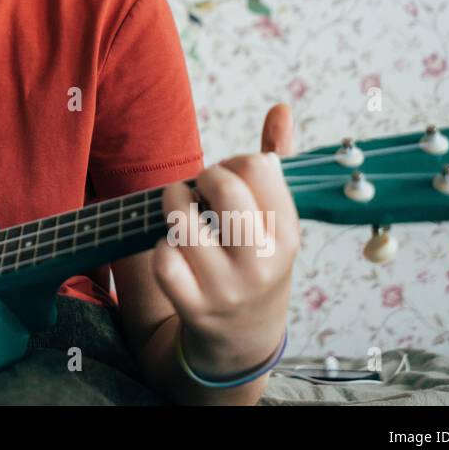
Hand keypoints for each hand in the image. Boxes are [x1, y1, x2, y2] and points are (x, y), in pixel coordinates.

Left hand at [150, 103, 300, 378]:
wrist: (243, 341)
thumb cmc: (256, 263)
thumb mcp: (278, 222)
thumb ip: (277, 163)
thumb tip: (281, 108)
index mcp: (288, 234)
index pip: (259, 167)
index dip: (235, 162)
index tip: (230, 178)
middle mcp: (262, 262)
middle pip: (223, 187)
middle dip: (203, 176)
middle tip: (201, 189)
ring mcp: (226, 288)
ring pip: (183, 221)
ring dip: (172, 203)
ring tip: (179, 209)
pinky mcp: (193, 306)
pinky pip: (162, 260)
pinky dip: (160, 246)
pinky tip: (171, 247)